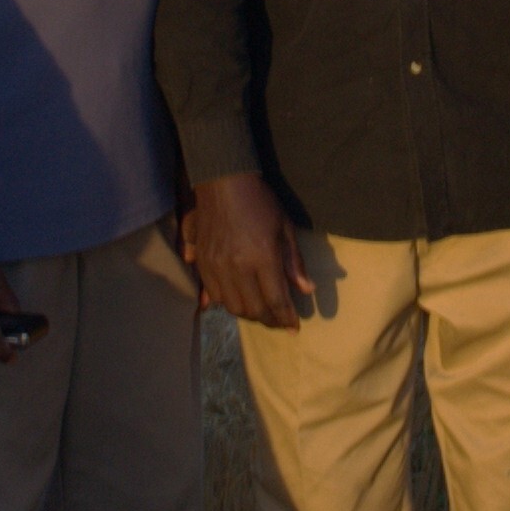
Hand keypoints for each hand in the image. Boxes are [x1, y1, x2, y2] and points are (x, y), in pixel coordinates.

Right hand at [184, 172, 314, 329]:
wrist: (223, 183)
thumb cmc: (260, 203)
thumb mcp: (285, 229)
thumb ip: (294, 263)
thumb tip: (307, 290)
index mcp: (262, 257)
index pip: (276, 300)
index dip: (286, 318)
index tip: (294, 327)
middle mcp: (237, 267)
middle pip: (253, 309)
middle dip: (270, 320)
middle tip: (280, 321)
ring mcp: (217, 266)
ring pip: (232, 307)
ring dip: (249, 314)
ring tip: (261, 312)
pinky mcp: (203, 263)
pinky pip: (214, 295)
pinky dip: (228, 303)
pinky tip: (239, 300)